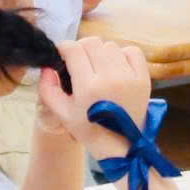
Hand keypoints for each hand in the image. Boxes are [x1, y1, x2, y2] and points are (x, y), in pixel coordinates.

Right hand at [35, 37, 152, 160]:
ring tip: (98, 67)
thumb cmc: (90, 130)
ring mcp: (129, 76)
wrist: (122, 146)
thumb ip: (48, 89)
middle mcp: (110, 77)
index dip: (64, 48)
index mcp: (88, 87)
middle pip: (92, 42)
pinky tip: (117, 67)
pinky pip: (131, 51)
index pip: (73, 49)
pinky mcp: (143, 78)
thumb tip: (46, 67)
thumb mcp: (62, 114)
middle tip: (79, 61)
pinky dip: (122, 54)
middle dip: (81, 48)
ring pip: (110, 45)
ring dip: (101, 52)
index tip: (62, 54)